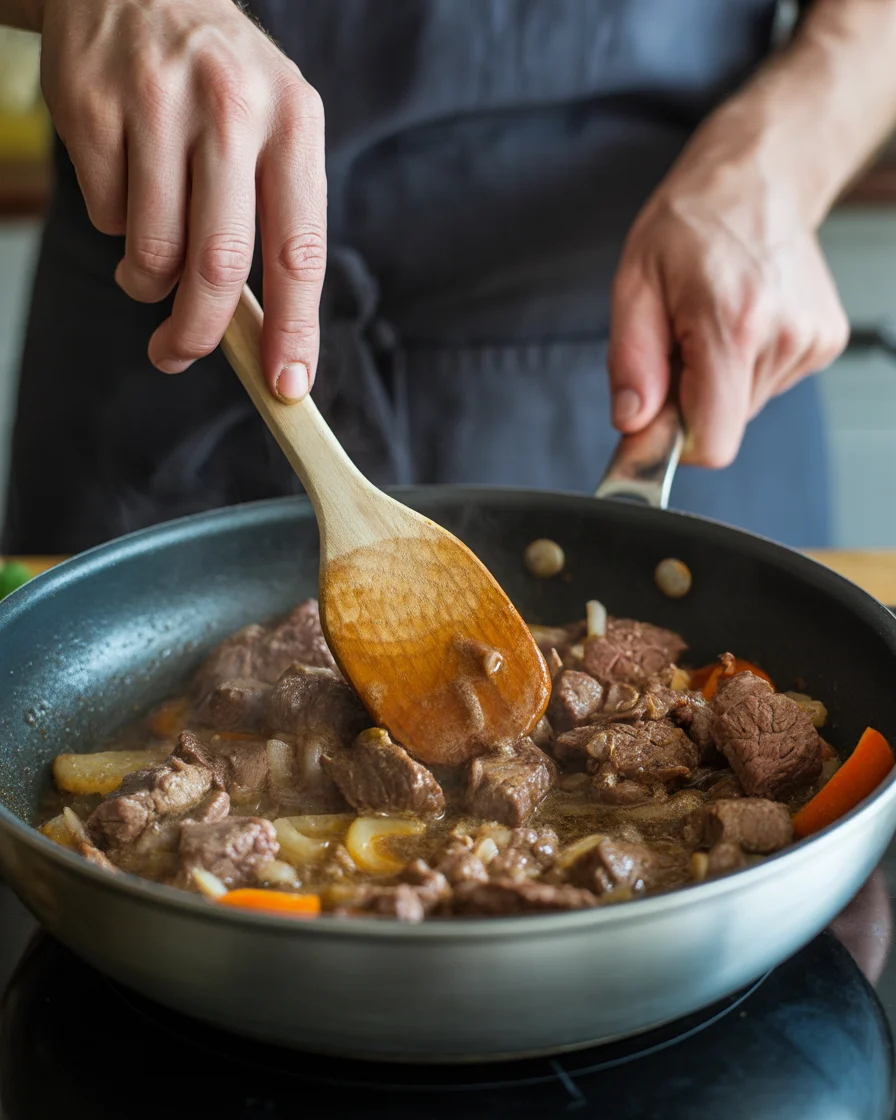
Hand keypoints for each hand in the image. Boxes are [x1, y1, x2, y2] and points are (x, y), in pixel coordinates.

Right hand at [38, 0, 325, 400]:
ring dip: (147, 281)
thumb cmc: (219, 83)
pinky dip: (116, 225)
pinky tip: (128, 186)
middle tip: (179, 355)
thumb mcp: (273, 127)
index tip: (288, 386)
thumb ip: (276, 220)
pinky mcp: (91, 107)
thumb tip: (267, 335)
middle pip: (219, 264)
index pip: (300, 250)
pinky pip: (106, 215)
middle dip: (200, 331)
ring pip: (153, 249)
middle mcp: (231, 107)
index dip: (295, 329)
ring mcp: (156, 103)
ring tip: (149, 263)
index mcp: (293, 122)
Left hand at [607, 115, 849, 467]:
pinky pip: (768, 385)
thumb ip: (630, 361)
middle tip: (683, 340)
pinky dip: (745, 366)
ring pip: (745, 407)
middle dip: (692, 397)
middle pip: (725, 425)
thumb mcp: (634, 284)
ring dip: (718, 379)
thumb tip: (632, 422)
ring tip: (712, 321)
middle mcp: (782, 336)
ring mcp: (810, 341)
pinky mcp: (824, 342)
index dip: (676, 440)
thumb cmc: (692, 222)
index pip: (714, 441)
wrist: (759, 178)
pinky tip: (741, 319)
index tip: (658, 412)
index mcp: (733, 324)